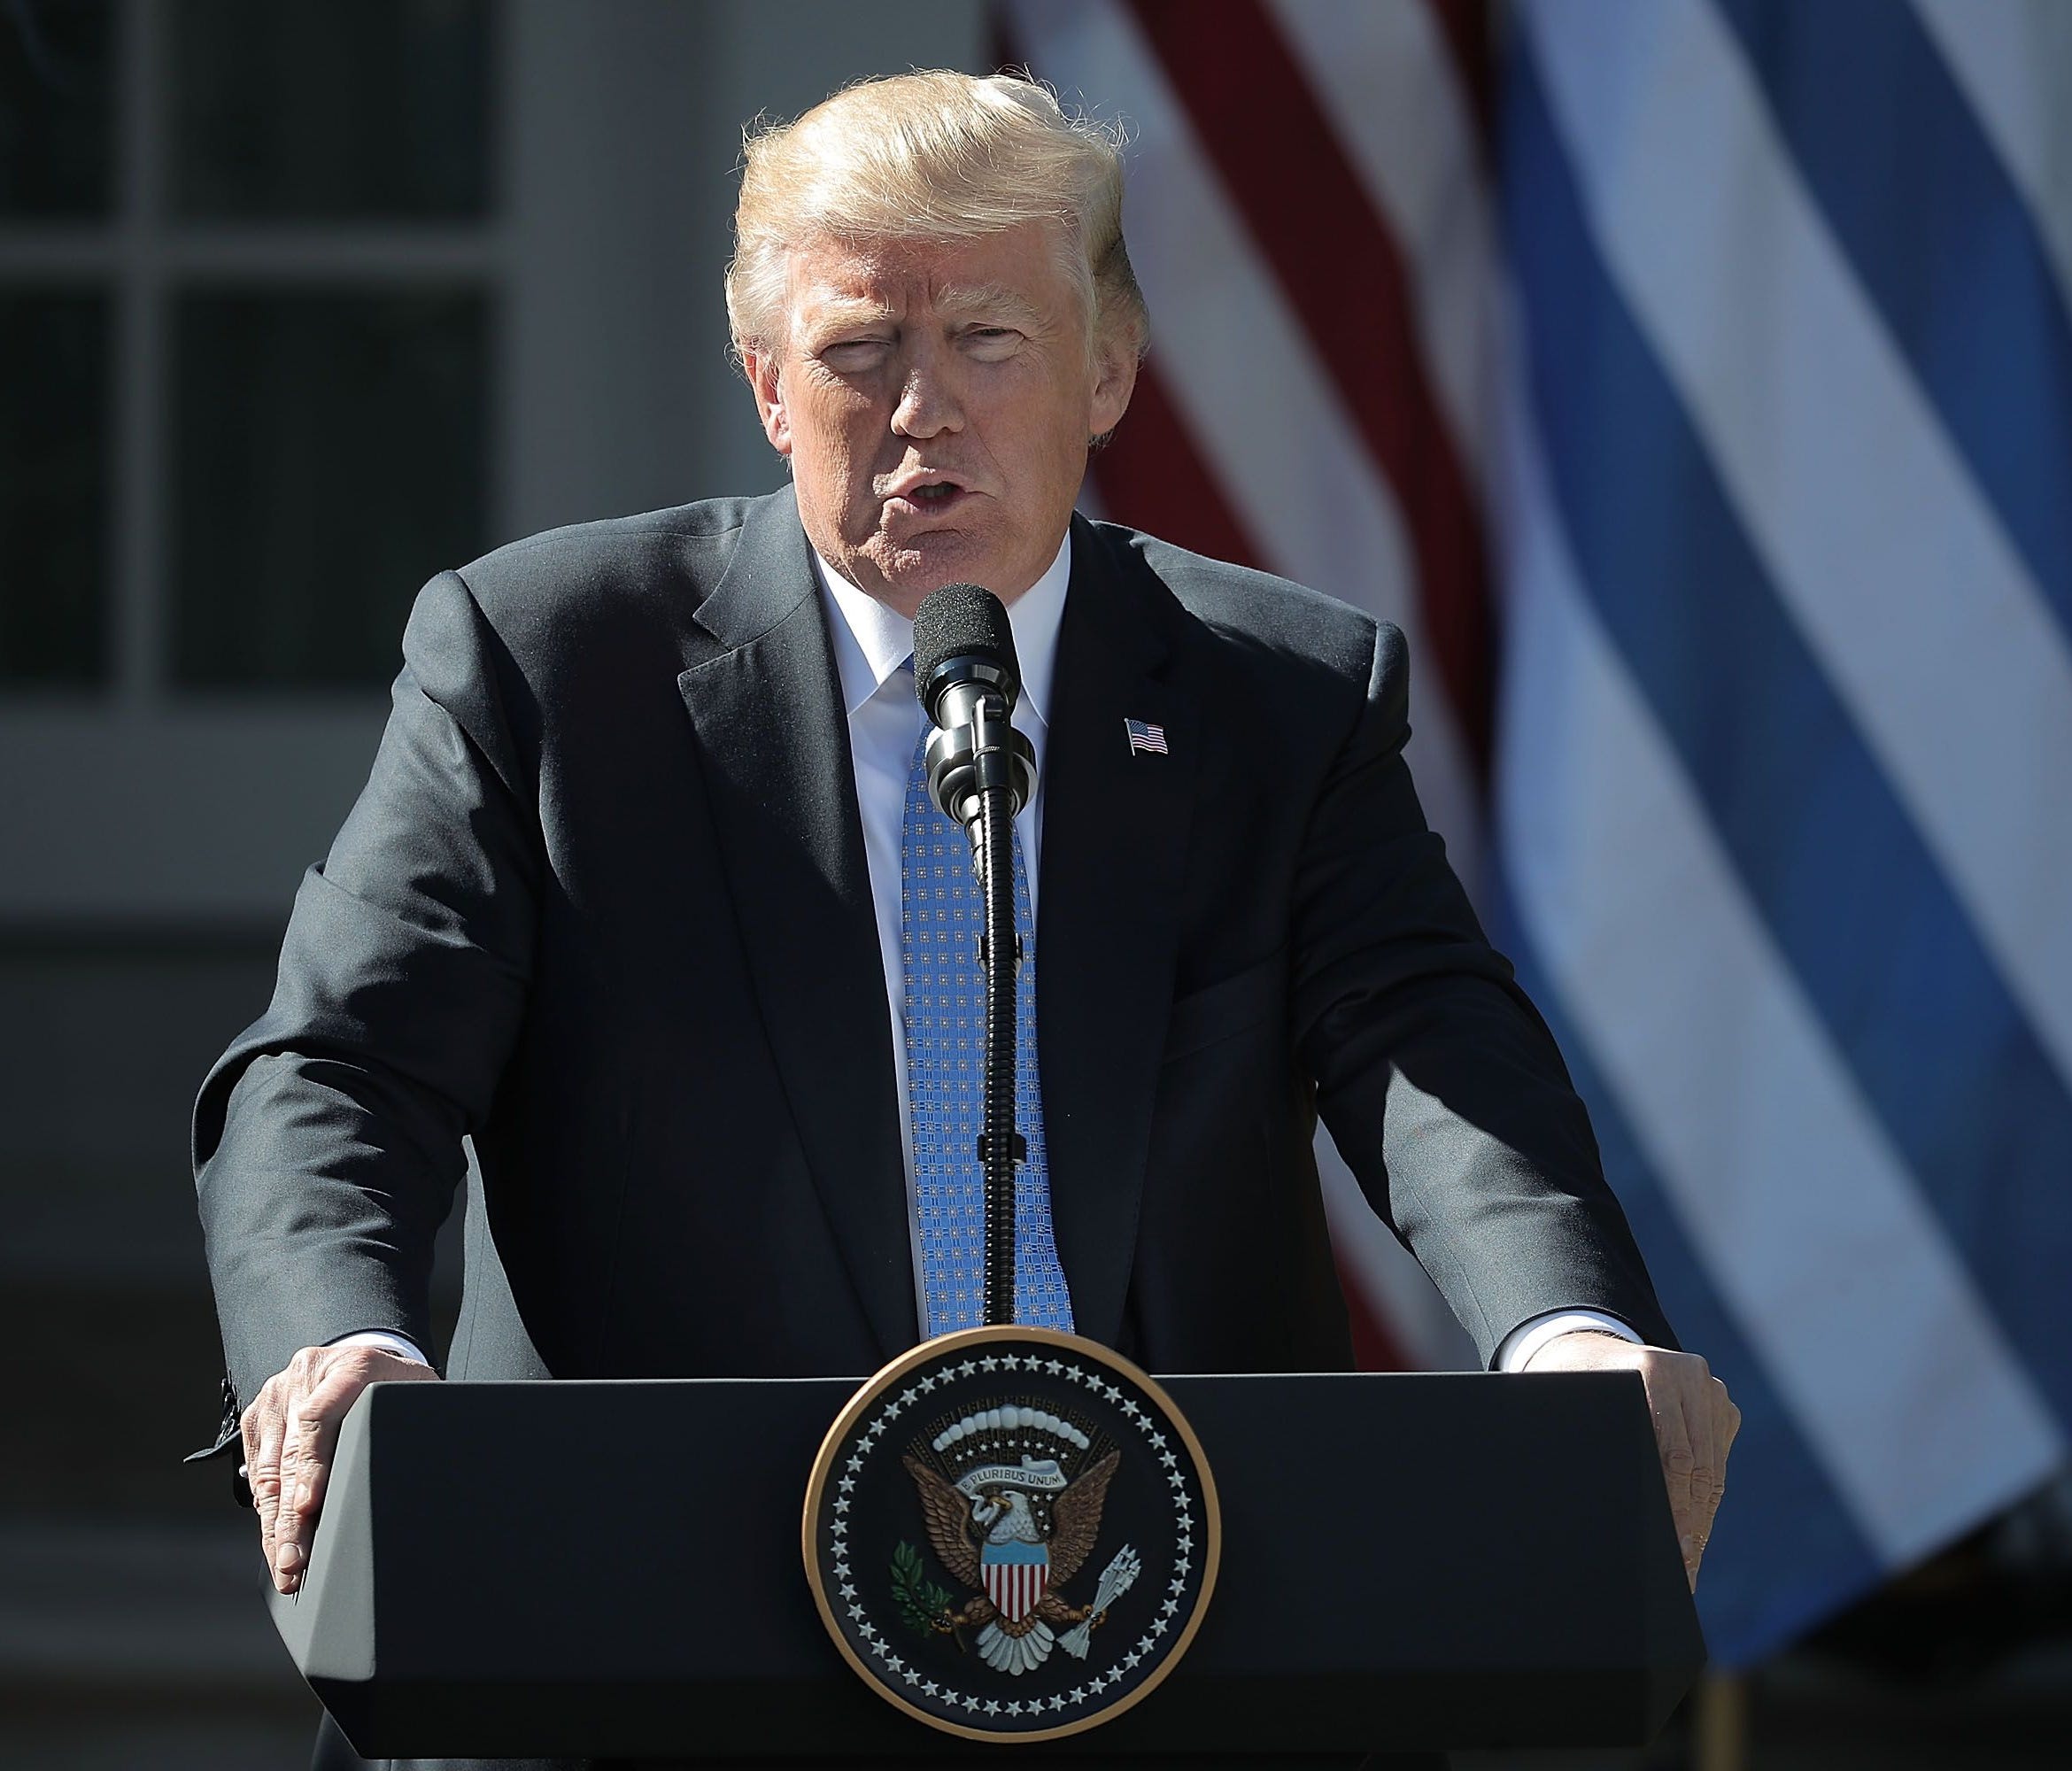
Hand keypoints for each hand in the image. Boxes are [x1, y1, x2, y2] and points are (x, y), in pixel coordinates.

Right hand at [242, 1342, 439, 1593]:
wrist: (365, 1356)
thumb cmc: (397, 1385)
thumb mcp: (415, 1393)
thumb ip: (411, 1423)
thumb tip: (419, 1477)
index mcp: (352, 1366)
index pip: (320, 1418)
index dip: (314, 1466)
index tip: (310, 1507)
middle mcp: (306, 1376)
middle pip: (291, 1455)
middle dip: (291, 1517)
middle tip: (294, 1562)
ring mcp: (277, 1394)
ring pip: (268, 1470)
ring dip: (274, 1523)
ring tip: (283, 1564)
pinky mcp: (258, 1415)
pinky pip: (256, 1470)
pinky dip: (266, 1509)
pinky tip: (274, 1539)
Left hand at [1522, 1331, 1739, 1589]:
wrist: (1590, 1348)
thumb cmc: (1570, 1384)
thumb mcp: (1569, 1404)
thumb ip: (1585, 1440)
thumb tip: (1591, 1510)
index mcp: (1654, 1371)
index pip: (1676, 1456)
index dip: (1675, 1507)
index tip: (1669, 1548)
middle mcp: (1691, 1376)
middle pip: (1701, 1468)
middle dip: (1692, 1524)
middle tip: (1682, 1571)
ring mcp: (1711, 1389)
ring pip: (1715, 1470)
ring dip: (1703, 1518)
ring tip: (1689, 1563)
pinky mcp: (1721, 1404)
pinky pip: (1718, 1460)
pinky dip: (1706, 1497)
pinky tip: (1694, 1532)